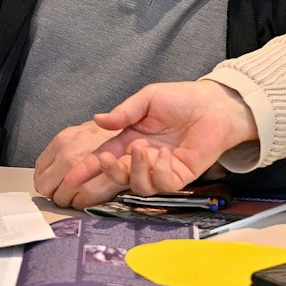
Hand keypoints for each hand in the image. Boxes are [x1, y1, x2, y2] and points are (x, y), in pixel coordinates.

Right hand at [53, 81, 259, 198]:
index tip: (71, 176)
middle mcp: (144, 157)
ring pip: (139, 185)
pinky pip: (163, 184)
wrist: (214, 104)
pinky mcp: (180, 176)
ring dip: (136, 170)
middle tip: (109, 159)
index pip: (105, 157)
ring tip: (143, 148)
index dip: (87, 168)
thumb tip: (98, 120)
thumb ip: (123, 113)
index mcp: (131, 139)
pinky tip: (165, 155)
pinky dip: (159, 172)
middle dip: (109, 171)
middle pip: (118, 176)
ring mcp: (161, 169)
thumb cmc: (183, 99)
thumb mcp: (147, 99)